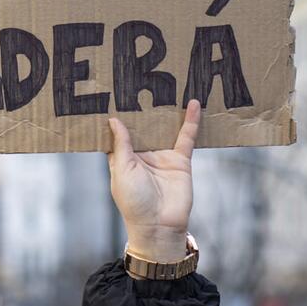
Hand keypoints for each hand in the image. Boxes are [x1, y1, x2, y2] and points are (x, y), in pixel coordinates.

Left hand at [105, 100, 199, 262]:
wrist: (160, 225)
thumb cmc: (134, 202)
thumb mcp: (123, 171)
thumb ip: (122, 145)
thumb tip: (113, 119)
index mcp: (124, 158)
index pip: (119, 133)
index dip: (117, 116)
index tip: (113, 94)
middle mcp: (143, 155)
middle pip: (144, 126)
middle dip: (143, 107)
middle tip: (141, 80)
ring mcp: (162, 156)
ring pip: (165, 128)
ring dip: (166, 110)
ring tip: (168, 84)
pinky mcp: (181, 160)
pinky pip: (186, 137)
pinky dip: (190, 121)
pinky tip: (193, 103)